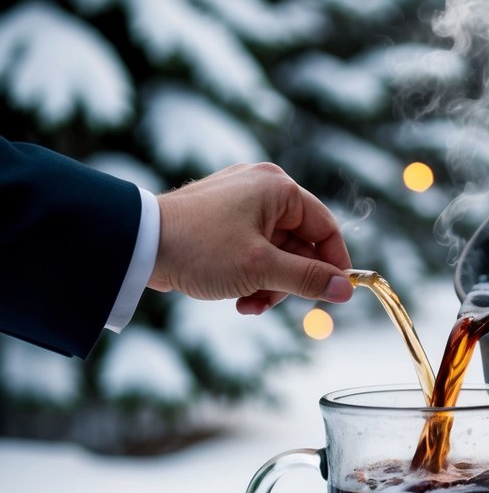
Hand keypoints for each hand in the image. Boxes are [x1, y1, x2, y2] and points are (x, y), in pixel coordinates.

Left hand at [149, 162, 352, 313]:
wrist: (139, 244)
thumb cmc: (201, 248)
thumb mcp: (261, 269)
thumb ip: (307, 279)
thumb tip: (345, 291)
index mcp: (279, 188)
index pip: (325, 228)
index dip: (333, 265)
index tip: (334, 297)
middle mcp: (263, 187)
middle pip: (299, 244)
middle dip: (288, 282)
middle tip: (270, 304)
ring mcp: (240, 201)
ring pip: (275, 252)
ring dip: (267, 285)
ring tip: (247, 305)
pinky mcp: (221, 218)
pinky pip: (252, 250)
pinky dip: (250, 276)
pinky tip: (235, 297)